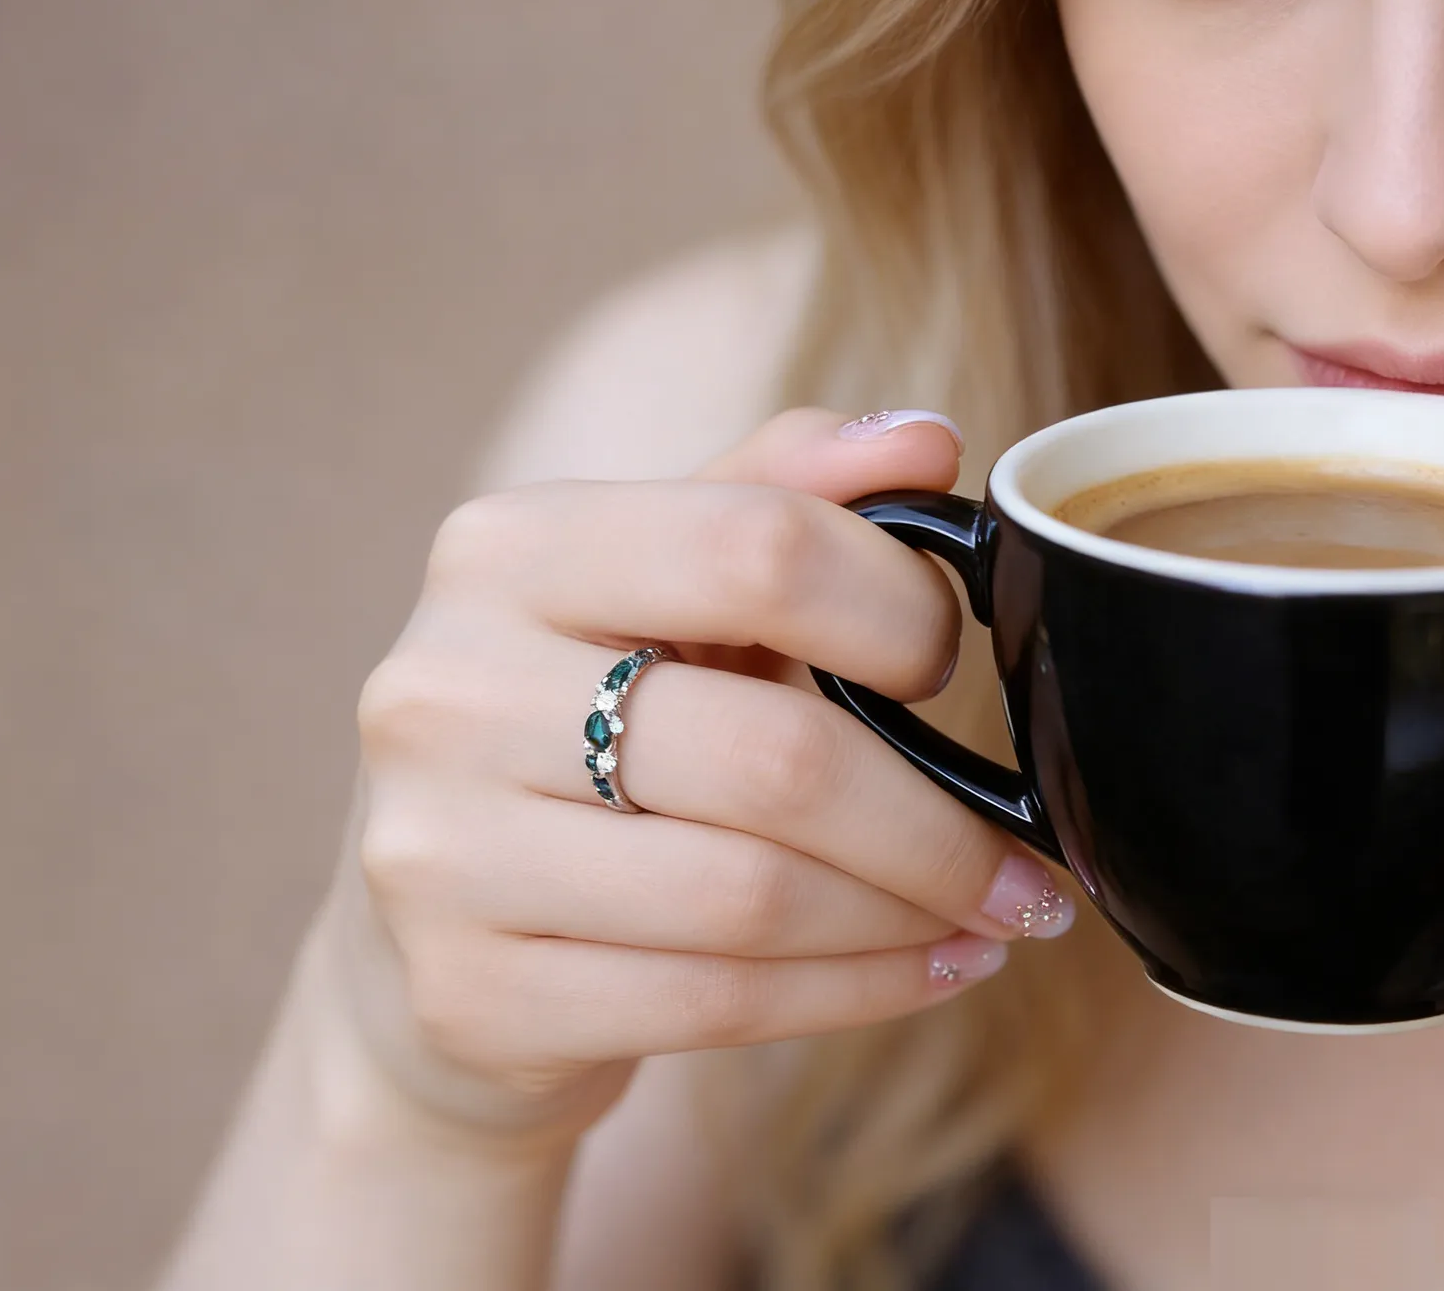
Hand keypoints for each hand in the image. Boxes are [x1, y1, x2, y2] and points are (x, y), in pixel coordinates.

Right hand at [330, 408, 1073, 1150]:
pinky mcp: (470, 994)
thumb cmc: (571, 724)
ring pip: (755, 897)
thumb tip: (924, 440)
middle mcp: (447, 690)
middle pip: (776, 757)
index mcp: (504, 552)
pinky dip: (859, 992)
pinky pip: (719, 1003)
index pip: (756, 547)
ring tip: (983, 912)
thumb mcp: (648, 586)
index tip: (949, 662)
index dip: (898, 609)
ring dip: (910, 914)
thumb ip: (776, 495)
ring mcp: (441, 853)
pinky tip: (924, 970)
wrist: (424, 932)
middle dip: (938, 822)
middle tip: (1019, 852)